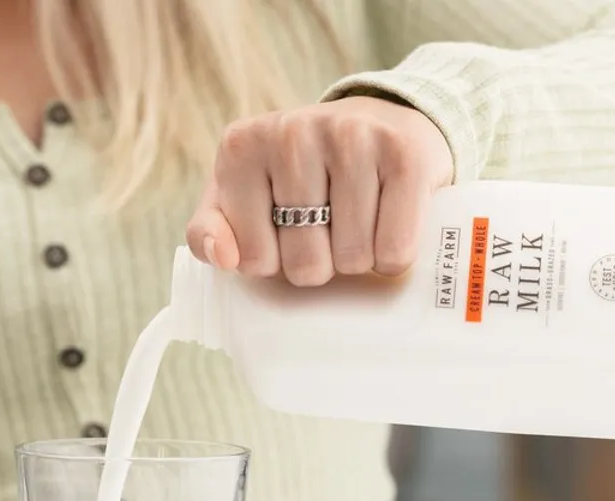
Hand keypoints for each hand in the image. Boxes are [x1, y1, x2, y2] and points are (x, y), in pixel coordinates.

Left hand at [186, 96, 451, 286]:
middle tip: (330, 229)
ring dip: (361, 260)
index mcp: (241, 147)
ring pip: (354, 259)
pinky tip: (389, 225)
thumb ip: (210, 231)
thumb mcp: (242, 197)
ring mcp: (351, 137)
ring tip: (360, 223)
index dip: (276, 262)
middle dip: (323, 264)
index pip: (254, 260)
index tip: (286, 231)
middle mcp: (291, 133)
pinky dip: (395, 257)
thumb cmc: (302, 175)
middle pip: (307, 263)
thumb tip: (223, 257)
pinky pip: (396, 250)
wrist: (379, 122)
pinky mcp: (404, 154)